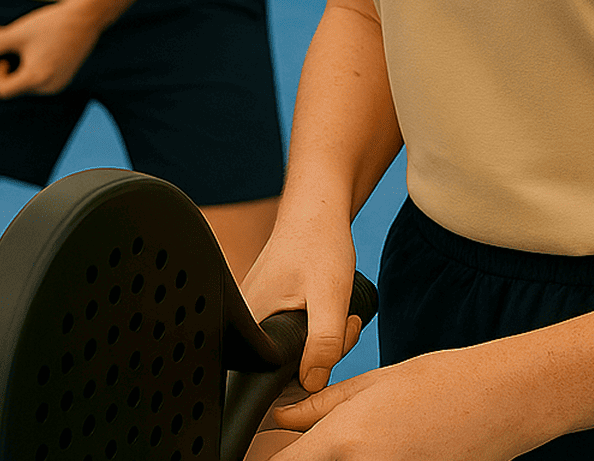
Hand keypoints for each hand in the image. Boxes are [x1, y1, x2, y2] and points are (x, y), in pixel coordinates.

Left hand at [0, 0, 104, 98]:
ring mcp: (57, 85)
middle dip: (6, 68)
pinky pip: (39, 80)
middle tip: (9, 44)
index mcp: (35, 78)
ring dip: (18, 67)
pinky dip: (32, 67)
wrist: (86, 17)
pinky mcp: (63, 79)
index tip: (2, 54)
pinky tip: (37, 47)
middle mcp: (47, 87)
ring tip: (23, 44)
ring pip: (26, 83)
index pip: (1, 90)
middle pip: (13, 87)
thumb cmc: (50, 24)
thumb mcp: (16, 33)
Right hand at [243, 211, 363, 394]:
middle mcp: (248, 322)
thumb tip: (313, 384)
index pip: (276, 378)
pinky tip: (329, 306)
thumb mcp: (330, 295)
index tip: (337, 339)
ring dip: (326, 339)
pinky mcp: (272, 308)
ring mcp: (259, 314)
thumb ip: (324, 343)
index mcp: (252, 324)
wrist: (317, 209)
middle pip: (289, 367)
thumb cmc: (319, 243)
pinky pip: (297, 335)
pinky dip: (318, 327)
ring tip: (339, 307)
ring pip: (297, 350)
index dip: (312, 371)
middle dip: (325, 352)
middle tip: (344, 319)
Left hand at [266, 347, 532, 460]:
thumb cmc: (440, 383)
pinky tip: (375, 447)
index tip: (264, 448)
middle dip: (303, 456)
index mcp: (346, 442)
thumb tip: (282, 416)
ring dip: (333, 459)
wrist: (499, 402)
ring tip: (351, 439)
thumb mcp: (372, 383)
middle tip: (308, 441)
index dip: (265, 457)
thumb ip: (320, 405)